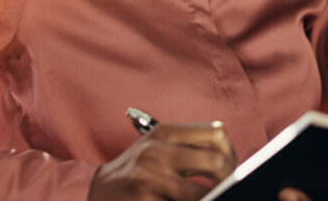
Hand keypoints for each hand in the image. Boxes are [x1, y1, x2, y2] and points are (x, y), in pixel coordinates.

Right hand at [88, 122, 236, 200]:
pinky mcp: (143, 200)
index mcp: (165, 132)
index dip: (230, 153)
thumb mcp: (159, 147)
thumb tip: (230, 166)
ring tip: (207, 198)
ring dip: (208, 199)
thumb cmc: (136, 169)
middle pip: (215, 162)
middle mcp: (157, 151)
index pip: (216, 133)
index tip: (229, 169)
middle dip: (227, 180)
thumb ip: (190, 149)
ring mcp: (149, 177)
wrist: (97, 189)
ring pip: (201, 194)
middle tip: (226, 189)